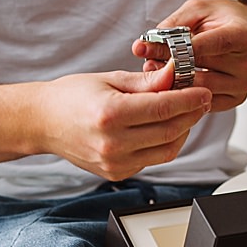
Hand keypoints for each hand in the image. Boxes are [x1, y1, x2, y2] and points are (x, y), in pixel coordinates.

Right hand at [40, 64, 212, 181]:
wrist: (43, 123)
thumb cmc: (72, 96)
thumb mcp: (110, 79)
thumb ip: (147, 81)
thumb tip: (177, 74)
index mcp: (110, 115)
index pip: (164, 109)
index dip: (190, 99)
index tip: (203, 91)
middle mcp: (112, 143)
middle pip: (170, 131)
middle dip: (192, 114)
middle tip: (200, 99)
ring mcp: (115, 163)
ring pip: (168, 149)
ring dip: (183, 130)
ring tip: (184, 112)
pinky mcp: (117, 173)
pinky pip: (154, 159)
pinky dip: (166, 143)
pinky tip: (164, 126)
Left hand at [134, 0, 246, 112]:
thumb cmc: (222, 18)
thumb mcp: (198, 10)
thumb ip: (171, 26)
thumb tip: (141, 47)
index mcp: (245, 36)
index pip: (206, 46)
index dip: (175, 49)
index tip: (148, 49)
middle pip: (199, 71)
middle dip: (167, 67)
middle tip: (148, 61)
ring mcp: (244, 85)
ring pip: (196, 91)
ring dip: (171, 83)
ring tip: (158, 70)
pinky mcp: (236, 99)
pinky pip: (201, 103)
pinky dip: (183, 94)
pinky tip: (174, 82)